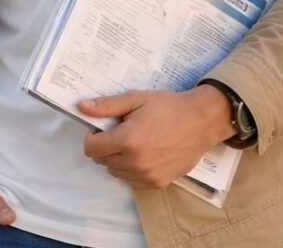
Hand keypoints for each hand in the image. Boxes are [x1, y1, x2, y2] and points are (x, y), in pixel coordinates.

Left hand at [79, 86, 234, 188]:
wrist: (202, 122)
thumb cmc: (168, 107)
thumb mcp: (136, 99)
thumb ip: (107, 106)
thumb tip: (81, 107)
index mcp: (127, 141)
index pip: (91, 148)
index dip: (93, 136)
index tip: (104, 128)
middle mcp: (135, 162)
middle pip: (101, 161)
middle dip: (105, 146)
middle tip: (121, 132)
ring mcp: (147, 176)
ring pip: (115, 172)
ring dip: (117, 159)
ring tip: (134, 143)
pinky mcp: (158, 183)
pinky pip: (131, 180)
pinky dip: (131, 170)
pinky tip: (144, 154)